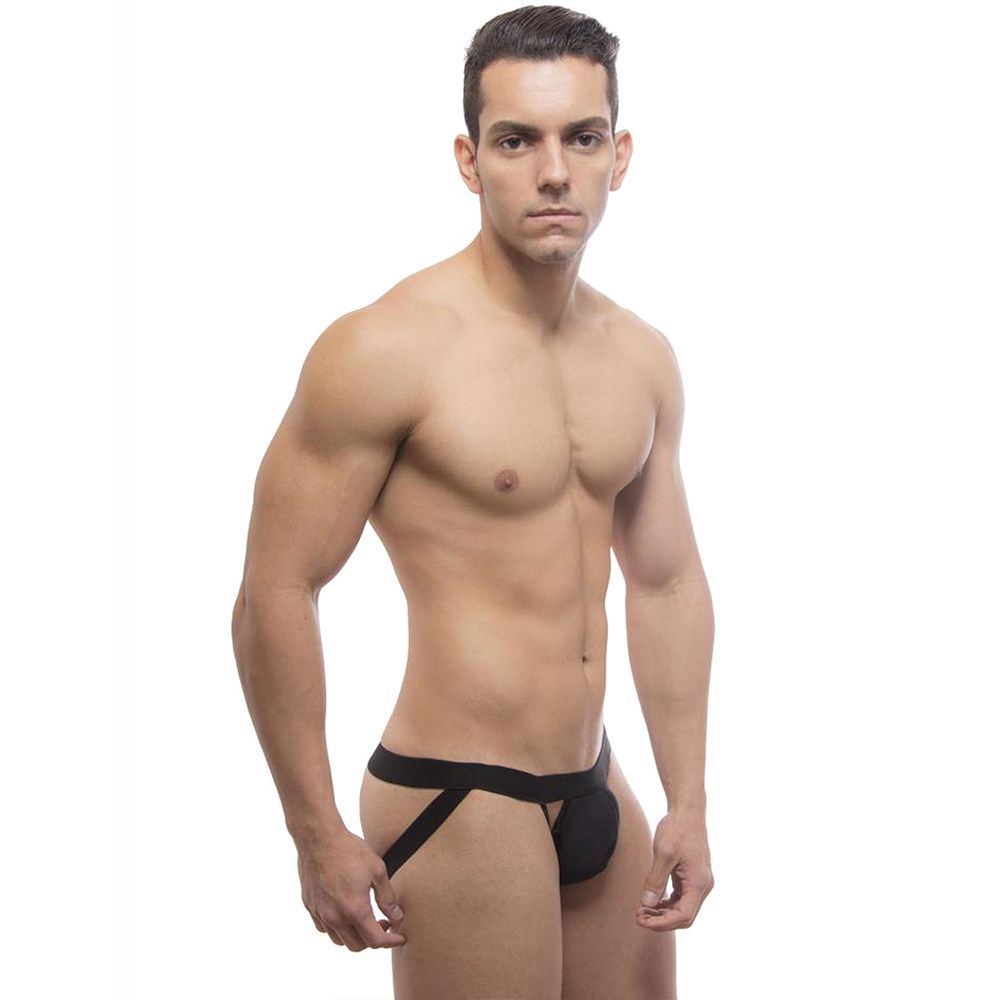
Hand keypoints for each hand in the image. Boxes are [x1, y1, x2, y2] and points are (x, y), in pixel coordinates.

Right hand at [297, 827, 406, 950]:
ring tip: (364, 918)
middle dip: (373, 939)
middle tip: (383, 923)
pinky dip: (337, 928)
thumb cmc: (349, 850)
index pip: (375, 941)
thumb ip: (387, 897)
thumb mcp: (377, 870)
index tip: (399, 937)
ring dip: (354, 936)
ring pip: (339, 940)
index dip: (390, 941)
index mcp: (355, 909)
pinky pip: (324, 929)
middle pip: (357, 946)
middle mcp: (335, 917)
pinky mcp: (310, 907)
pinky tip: (344, 912)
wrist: (319, 838)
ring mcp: (320, 913)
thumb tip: (396, 915)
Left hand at [635, 809, 713, 931]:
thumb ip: (656, 879)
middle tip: (638, 917)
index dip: (662, 923)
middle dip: (661, 920)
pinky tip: (651, 902)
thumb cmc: (677, 828)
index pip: (684, 915)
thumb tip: (647, 904)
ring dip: (662, 913)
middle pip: (684, 916)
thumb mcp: (664, 852)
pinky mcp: (692, 877)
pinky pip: (681, 898)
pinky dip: (667, 903)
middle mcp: (703, 886)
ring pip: (682, 908)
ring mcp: (699, 882)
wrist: (688, 811)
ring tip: (641, 911)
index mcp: (699, 882)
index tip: (642, 921)